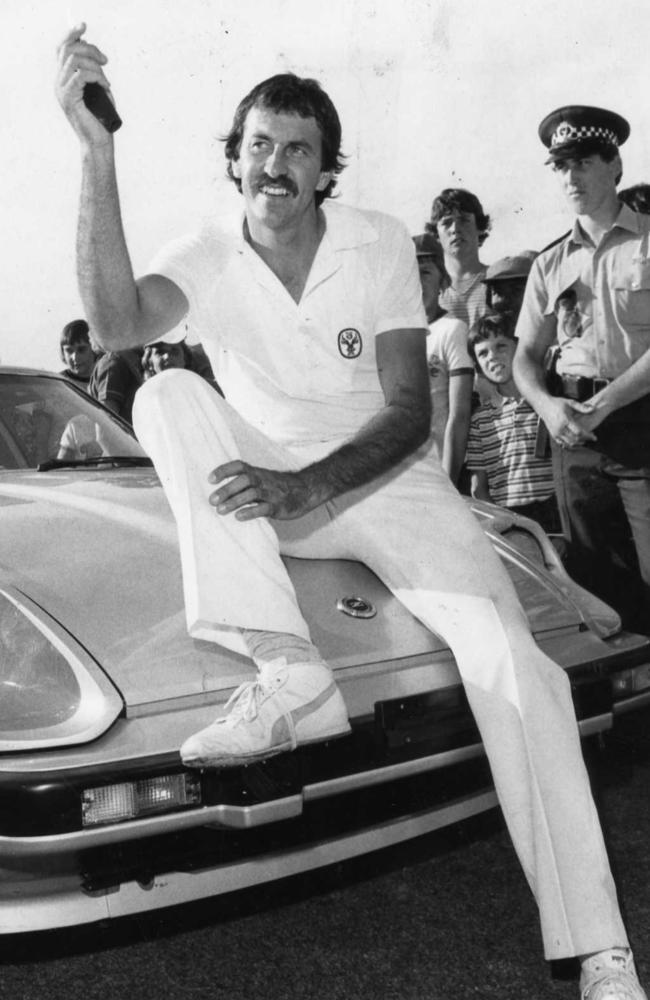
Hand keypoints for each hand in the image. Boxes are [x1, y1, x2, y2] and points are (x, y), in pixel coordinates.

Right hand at [55, 23, 113, 143]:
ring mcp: (61, 90)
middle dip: (90, 49)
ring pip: (75, 59)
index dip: (71, 34)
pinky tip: (105, 86)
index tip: (84, 26)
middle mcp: (58, 81)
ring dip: (95, 65)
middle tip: (105, 61)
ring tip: (105, 81)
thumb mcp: (97, 88)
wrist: (98, 141)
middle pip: (68, 49)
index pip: (62, 48)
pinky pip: (81, 75)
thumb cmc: (100, 117)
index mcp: (63, 78)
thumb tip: (95, 53)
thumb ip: (93, 71)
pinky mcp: (68, 98)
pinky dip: (96, 77)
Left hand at [208, 460, 315, 520]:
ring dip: (235, 501)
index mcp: (257, 472)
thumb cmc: (278, 486)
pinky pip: (264, 508)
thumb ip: (244, 483)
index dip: (224, 470)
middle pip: (244, 480)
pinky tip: (239, 517)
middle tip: (212, 500)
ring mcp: (272, 493)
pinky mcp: (279, 506)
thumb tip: (219, 492)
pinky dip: (251, 512)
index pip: (239, 466)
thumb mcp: (262, 479)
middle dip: (227, 489)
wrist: (306, 490)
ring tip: (220, 511)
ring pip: (252, 494)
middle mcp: (263, 480)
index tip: (210, 479)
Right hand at [542, 397, 596, 447]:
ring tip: (585, 440)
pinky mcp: (553, 435)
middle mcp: (560, 428)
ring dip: (579, 443)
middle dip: (585, 440)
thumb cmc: (558, 403)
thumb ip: (582, 407)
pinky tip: (577, 442)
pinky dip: (571, 445)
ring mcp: (555, 433)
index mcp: (565, 420)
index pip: (579, 432)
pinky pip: (563, 444)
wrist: (544, 406)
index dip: (588, 435)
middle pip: (575, 439)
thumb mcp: (570, 403)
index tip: (594, 436)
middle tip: (592, 438)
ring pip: (569, 443)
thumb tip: (594, 409)